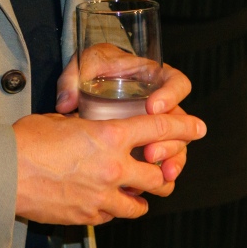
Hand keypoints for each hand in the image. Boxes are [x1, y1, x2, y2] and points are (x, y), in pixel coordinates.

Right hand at [13, 110, 205, 225]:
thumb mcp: (60, 121)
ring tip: (133, 193)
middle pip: (159, 177)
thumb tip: (91, 131)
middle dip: (165, 174)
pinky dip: (113, 209)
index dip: (184, 127)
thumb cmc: (25, 142)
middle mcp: (113, 168)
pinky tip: (101, 201)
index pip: (160, 128)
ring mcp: (103, 197)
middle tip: (162, 171)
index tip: (198, 128)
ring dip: (141, 198)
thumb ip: (86, 128)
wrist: (3, 174)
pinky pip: (112, 216)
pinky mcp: (89, 217)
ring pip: (140, 205)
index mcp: (109, 136)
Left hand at [56, 59, 193, 180]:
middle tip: (151, 151)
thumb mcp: (85, 64)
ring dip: (172, 159)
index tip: (153, 107)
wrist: (91, 79)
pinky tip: (151, 183)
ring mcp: (157, 124)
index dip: (171, 95)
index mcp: (153, 77)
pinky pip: (163, 158)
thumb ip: (73, 80)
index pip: (176, 83)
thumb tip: (66, 103)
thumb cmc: (94, 67)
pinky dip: (160, 171)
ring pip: (177, 143)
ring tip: (163, 174)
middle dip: (171, 139)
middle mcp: (162, 101)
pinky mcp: (149, 142)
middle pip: (180, 121)